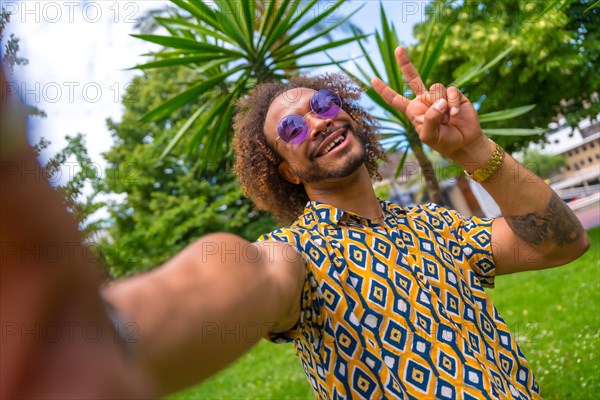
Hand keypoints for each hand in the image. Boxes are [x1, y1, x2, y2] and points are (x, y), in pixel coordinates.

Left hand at [371, 47, 486, 157]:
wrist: (463, 142)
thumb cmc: (443, 141)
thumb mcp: (429, 136)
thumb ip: (430, 119)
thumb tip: (438, 101)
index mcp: (413, 110)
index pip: (395, 99)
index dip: (384, 90)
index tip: (372, 80)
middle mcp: (424, 100)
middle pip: (412, 77)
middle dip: (405, 63)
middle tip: (398, 49)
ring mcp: (438, 95)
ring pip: (435, 89)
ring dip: (441, 107)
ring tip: (447, 121)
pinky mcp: (453, 94)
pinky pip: (450, 91)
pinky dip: (452, 104)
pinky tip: (455, 115)